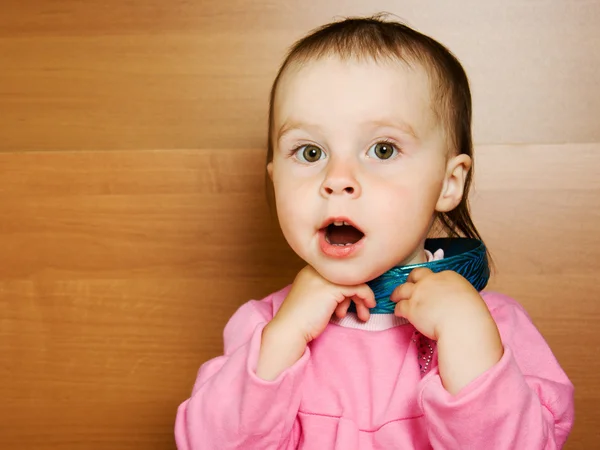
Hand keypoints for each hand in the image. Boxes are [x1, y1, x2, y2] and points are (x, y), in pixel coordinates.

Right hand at [257, 265, 374, 379]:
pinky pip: (358, 288)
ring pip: (354, 281)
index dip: (347, 289)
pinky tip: (365, 310)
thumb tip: (349, 295)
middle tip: (362, 310)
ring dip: (362, 299)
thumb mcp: (316, 300)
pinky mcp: (332, 288)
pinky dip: (365, 298)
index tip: (350, 305)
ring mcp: (324, 277)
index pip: (338, 273)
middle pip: (347, 276)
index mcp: (311, 271)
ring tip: (363, 315)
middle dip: (357, 294)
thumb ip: (328, 292)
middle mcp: (317, 270)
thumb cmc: (301, 321)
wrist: (289, 330)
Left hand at [391, 268, 502, 393]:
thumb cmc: (472, 314)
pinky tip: (398, 313)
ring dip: (397, 293)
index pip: (434, 275)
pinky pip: (399, 306)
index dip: (429, 281)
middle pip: (416, 275)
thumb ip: (457, 294)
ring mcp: (419, 293)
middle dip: (411, 279)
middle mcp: (431, 281)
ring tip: (394, 297)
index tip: (428, 287)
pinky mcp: (411, 308)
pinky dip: (398, 309)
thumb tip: (454, 301)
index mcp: (448, 276)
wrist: (463, 324)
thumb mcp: (468, 296)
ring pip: (402, 289)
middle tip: (408, 284)